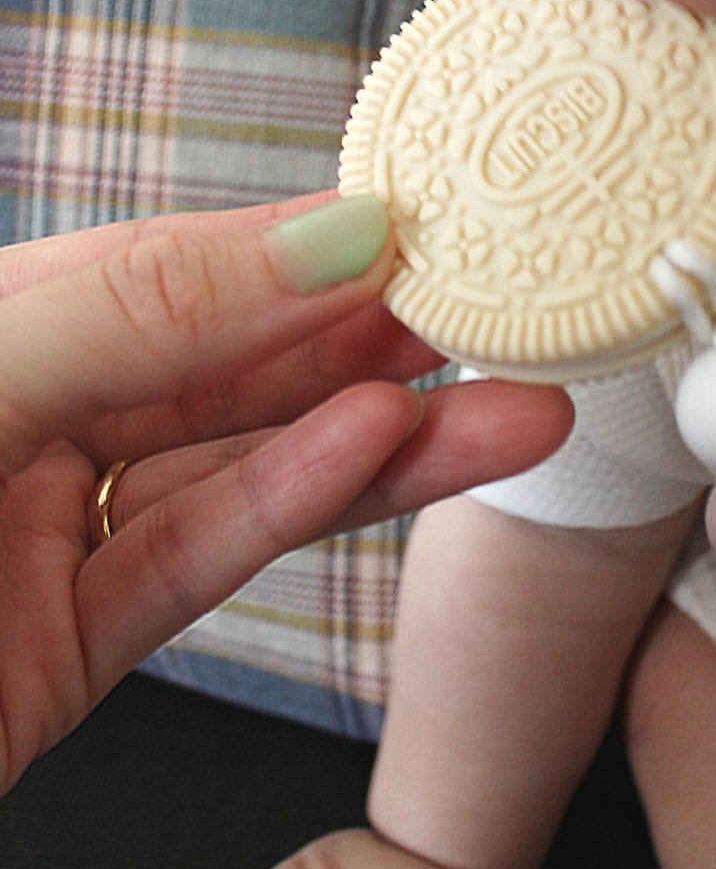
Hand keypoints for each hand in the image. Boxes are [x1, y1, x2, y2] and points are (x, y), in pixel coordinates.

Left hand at [0, 193, 572, 792]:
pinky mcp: (76, 638)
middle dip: (380, 345)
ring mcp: (49, 529)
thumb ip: (136, 306)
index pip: (167, 268)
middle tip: (505, 323)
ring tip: (513, 415)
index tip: (423, 230)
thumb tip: (324, 236)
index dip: (298, 247)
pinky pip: (203, 555)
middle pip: (232, 369)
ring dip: (388, 442)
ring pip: (246, 470)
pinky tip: (392, 456)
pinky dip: (302, 504)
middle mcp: (22, 415)